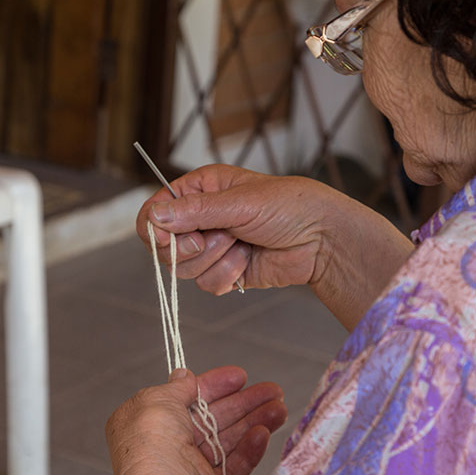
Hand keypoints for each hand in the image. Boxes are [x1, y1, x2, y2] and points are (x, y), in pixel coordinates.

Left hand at [106, 366, 287, 474]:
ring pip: (226, 441)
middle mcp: (166, 445)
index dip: (214, 385)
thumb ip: (177, 387)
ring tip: (281, 409)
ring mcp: (188, 469)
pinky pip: (231, 467)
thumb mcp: (157, 401)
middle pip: (212, 419)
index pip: (186, 398)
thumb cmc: (151, 443)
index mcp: (146, 422)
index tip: (240, 376)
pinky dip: (248, 450)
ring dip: (254, 422)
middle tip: (274, 390)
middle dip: (244, 402)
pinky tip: (263, 433)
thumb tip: (185, 375)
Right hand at [136, 164, 414, 328]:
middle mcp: (200, 218)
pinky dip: (227, 276)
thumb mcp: (239, 202)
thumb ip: (195, 212)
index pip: (154, 211)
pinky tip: (248, 261)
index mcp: (199, 190)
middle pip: (163, 246)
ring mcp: (211, 246)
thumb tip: (155, 217)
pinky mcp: (224, 271)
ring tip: (242, 244)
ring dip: (216, 260)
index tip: (171, 238)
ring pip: (184, 269)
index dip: (156, 229)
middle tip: (221, 238)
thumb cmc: (289, 206)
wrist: (322, 240)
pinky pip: (206, 284)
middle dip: (192, 248)